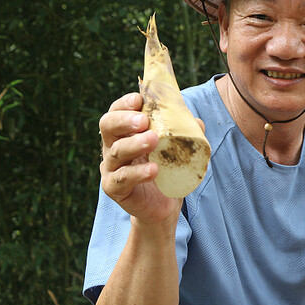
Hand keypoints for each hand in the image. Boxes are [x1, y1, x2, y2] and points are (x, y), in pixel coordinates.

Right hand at [99, 92, 181, 223]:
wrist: (163, 206)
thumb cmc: (167, 171)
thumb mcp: (177, 149)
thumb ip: (185, 133)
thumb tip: (197, 122)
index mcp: (125, 132)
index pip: (117, 111)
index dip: (125, 104)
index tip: (139, 99)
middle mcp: (113, 146)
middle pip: (107, 126)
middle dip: (124, 120)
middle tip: (143, 120)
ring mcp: (111, 168)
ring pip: (116, 152)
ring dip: (135, 144)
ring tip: (153, 140)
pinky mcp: (114, 188)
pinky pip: (122, 178)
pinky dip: (138, 173)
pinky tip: (153, 170)